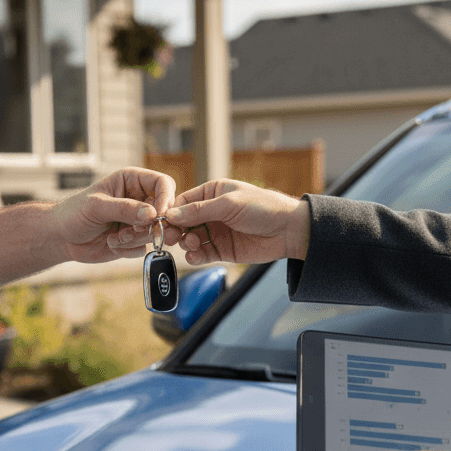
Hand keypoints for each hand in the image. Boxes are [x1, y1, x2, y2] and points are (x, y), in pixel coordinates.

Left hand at [57, 168, 177, 262]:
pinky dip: (127, 249)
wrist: (62, 237)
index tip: (157, 215)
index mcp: (132, 181)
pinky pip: (143, 248)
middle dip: (149, 226)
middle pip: (164, 212)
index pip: (163, 183)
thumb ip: (124, 209)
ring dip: (133, 239)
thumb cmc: (74, 213)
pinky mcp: (133, 240)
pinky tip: (110, 243)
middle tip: (130, 231)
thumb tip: (152, 214)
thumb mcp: (96, 206)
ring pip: (154, 233)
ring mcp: (137, 221)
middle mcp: (139, 200)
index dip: (166, 198)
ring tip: (113, 237)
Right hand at [126, 179, 308, 264]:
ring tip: (193, 245)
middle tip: (173, 238)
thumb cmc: (262, 208)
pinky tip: (196, 256)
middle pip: (182, 223)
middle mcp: (210, 212)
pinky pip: (202, 255)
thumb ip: (199, 210)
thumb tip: (170, 215)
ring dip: (186, 244)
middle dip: (176, 231)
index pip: (183, 203)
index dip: (171, 214)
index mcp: (211, 193)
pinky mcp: (222, 250)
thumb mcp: (228, 204)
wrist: (288, 230)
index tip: (162, 223)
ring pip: (190, 240)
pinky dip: (195, 257)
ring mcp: (215, 232)